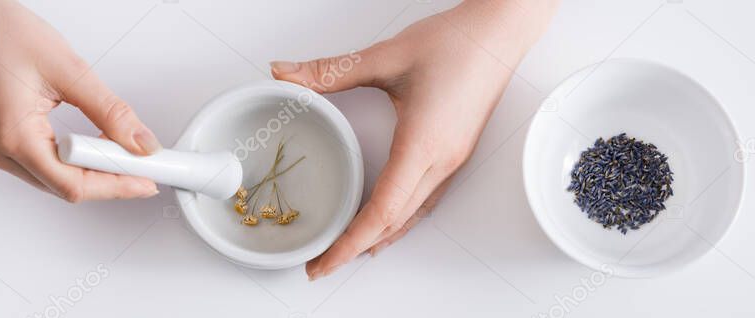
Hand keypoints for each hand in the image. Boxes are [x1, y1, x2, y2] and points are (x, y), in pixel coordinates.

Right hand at [0, 0, 159, 200]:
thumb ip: (110, 112)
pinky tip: (89, 144)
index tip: (145, 180)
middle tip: (141, 165)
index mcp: (12, 134)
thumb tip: (140, 143)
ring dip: (88, 169)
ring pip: (52, 180)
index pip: (73, 183)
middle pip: (63, 187)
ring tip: (118, 150)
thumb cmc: (1, 33)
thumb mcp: (69, 70)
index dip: (116, 185)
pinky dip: (68, 159)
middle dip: (107, 179)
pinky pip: (39, 165)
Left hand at [271, 0, 557, 279]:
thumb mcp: (385, 56)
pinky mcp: (456, 152)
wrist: (500, 33)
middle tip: (321, 265)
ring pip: (412, 215)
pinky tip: (388, 220)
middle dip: (355, 248)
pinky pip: (425, 199)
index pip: (381, 210)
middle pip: (394, 222)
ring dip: (379, 237)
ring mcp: (452, 160)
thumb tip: (284, 73)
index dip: (350, 242)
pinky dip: (400, 218)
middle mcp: (440, 160)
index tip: (324, 262)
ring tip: (348, 252)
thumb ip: (329, 70)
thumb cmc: (454, 43)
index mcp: (422, 144)